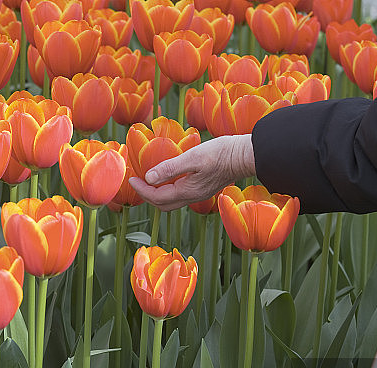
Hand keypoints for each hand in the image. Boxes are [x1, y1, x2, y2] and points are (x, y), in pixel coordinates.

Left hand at [129, 134, 255, 210]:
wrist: (245, 155)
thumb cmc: (221, 153)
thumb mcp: (193, 157)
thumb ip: (170, 168)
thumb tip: (149, 178)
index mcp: (187, 191)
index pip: (157, 197)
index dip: (142, 190)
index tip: (131, 179)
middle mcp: (192, 197)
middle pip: (163, 205)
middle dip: (147, 195)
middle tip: (137, 182)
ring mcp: (199, 194)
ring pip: (172, 201)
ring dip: (158, 193)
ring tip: (149, 180)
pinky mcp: (204, 188)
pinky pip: (181, 195)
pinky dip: (169, 189)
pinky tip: (167, 177)